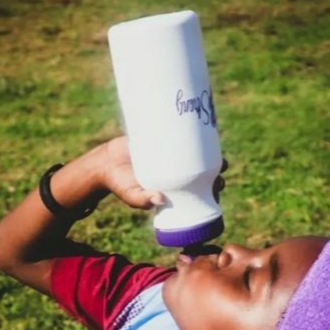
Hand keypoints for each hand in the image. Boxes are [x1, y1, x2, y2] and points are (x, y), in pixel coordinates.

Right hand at [101, 136, 227, 207]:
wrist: (106, 163)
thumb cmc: (120, 184)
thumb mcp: (132, 195)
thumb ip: (144, 199)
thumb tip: (160, 199)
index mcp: (173, 188)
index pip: (197, 190)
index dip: (211, 188)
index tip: (220, 185)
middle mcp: (176, 171)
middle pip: (203, 172)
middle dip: (216, 171)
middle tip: (223, 168)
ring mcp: (171, 154)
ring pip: (197, 153)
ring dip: (211, 152)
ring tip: (219, 152)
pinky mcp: (163, 138)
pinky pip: (182, 134)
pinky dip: (193, 132)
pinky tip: (205, 129)